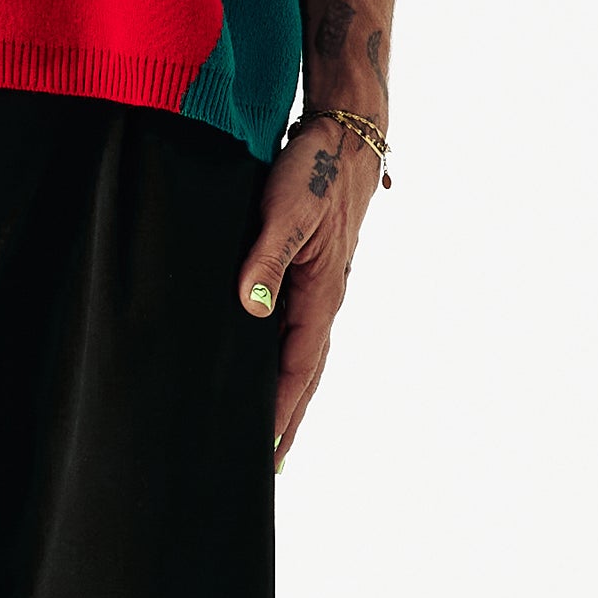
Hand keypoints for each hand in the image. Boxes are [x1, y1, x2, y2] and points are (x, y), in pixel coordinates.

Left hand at [233, 116, 380, 469]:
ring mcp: (321, 288)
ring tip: (272, 432)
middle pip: (306, 373)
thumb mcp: (287, 210)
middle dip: (290, 419)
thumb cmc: (314, 168)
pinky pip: (298, 330)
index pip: (297, 367)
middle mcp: (325, 299)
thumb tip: (253, 306)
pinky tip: (268, 368)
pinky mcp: (312, 272)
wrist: (344, 133)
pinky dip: (287, 361)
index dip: (280, 409)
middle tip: (272, 464)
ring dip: (290, 395)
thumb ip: (267, 257)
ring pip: (304, 355)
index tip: (264, 449)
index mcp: (322, 293)